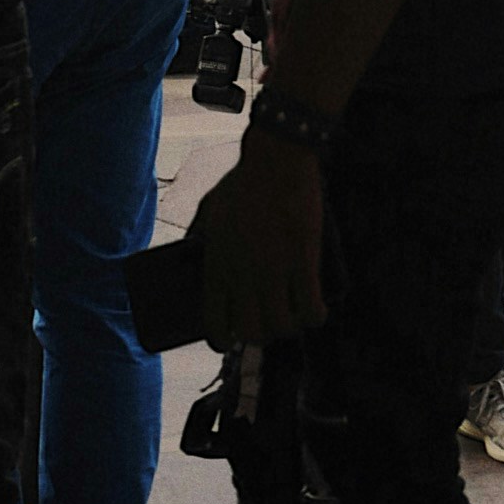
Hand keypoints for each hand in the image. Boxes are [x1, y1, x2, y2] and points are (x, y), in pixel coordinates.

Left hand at [189, 130, 326, 342]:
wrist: (277, 162)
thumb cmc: (242, 183)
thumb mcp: (209, 210)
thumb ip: (198, 235)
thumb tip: (187, 252)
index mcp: (217, 265)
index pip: (215, 320)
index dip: (222, 339)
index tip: (229, 341)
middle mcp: (244, 275)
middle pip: (252, 331)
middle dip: (260, 335)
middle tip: (267, 324)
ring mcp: (275, 271)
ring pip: (282, 325)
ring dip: (288, 327)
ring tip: (293, 318)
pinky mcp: (304, 262)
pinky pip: (310, 307)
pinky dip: (314, 317)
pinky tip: (317, 312)